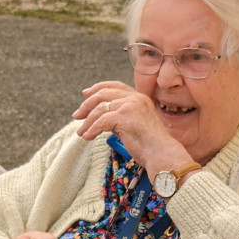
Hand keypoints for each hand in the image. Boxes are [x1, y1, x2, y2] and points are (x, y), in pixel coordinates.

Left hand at [72, 81, 193, 175]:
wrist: (161, 153)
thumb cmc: (150, 145)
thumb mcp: (134, 124)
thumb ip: (120, 116)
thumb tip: (100, 116)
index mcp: (139, 97)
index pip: (114, 85)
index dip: (97, 88)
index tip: (85, 94)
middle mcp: (135, 98)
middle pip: (103, 94)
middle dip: (87, 105)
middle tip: (77, 116)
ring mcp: (130, 106)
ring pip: (100, 109)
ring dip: (87, 122)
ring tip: (82, 133)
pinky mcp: (125, 117)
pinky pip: (101, 121)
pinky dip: (92, 129)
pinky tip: (88, 137)